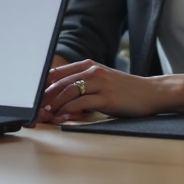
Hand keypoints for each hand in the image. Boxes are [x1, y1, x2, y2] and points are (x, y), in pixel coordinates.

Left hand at [41, 58, 166, 122]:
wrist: (151, 92)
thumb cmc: (125, 89)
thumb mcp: (102, 80)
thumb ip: (83, 83)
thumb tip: (59, 96)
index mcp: (89, 65)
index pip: (58, 72)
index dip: (43, 85)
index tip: (32, 97)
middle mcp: (93, 71)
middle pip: (60, 82)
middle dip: (44, 97)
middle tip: (34, 109)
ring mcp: (100, 83)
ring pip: (69, 91)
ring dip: (54, 104)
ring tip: (45, 114)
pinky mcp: (107, 98)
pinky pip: (82, 103)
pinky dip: (68, 111)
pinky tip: (61, 117)